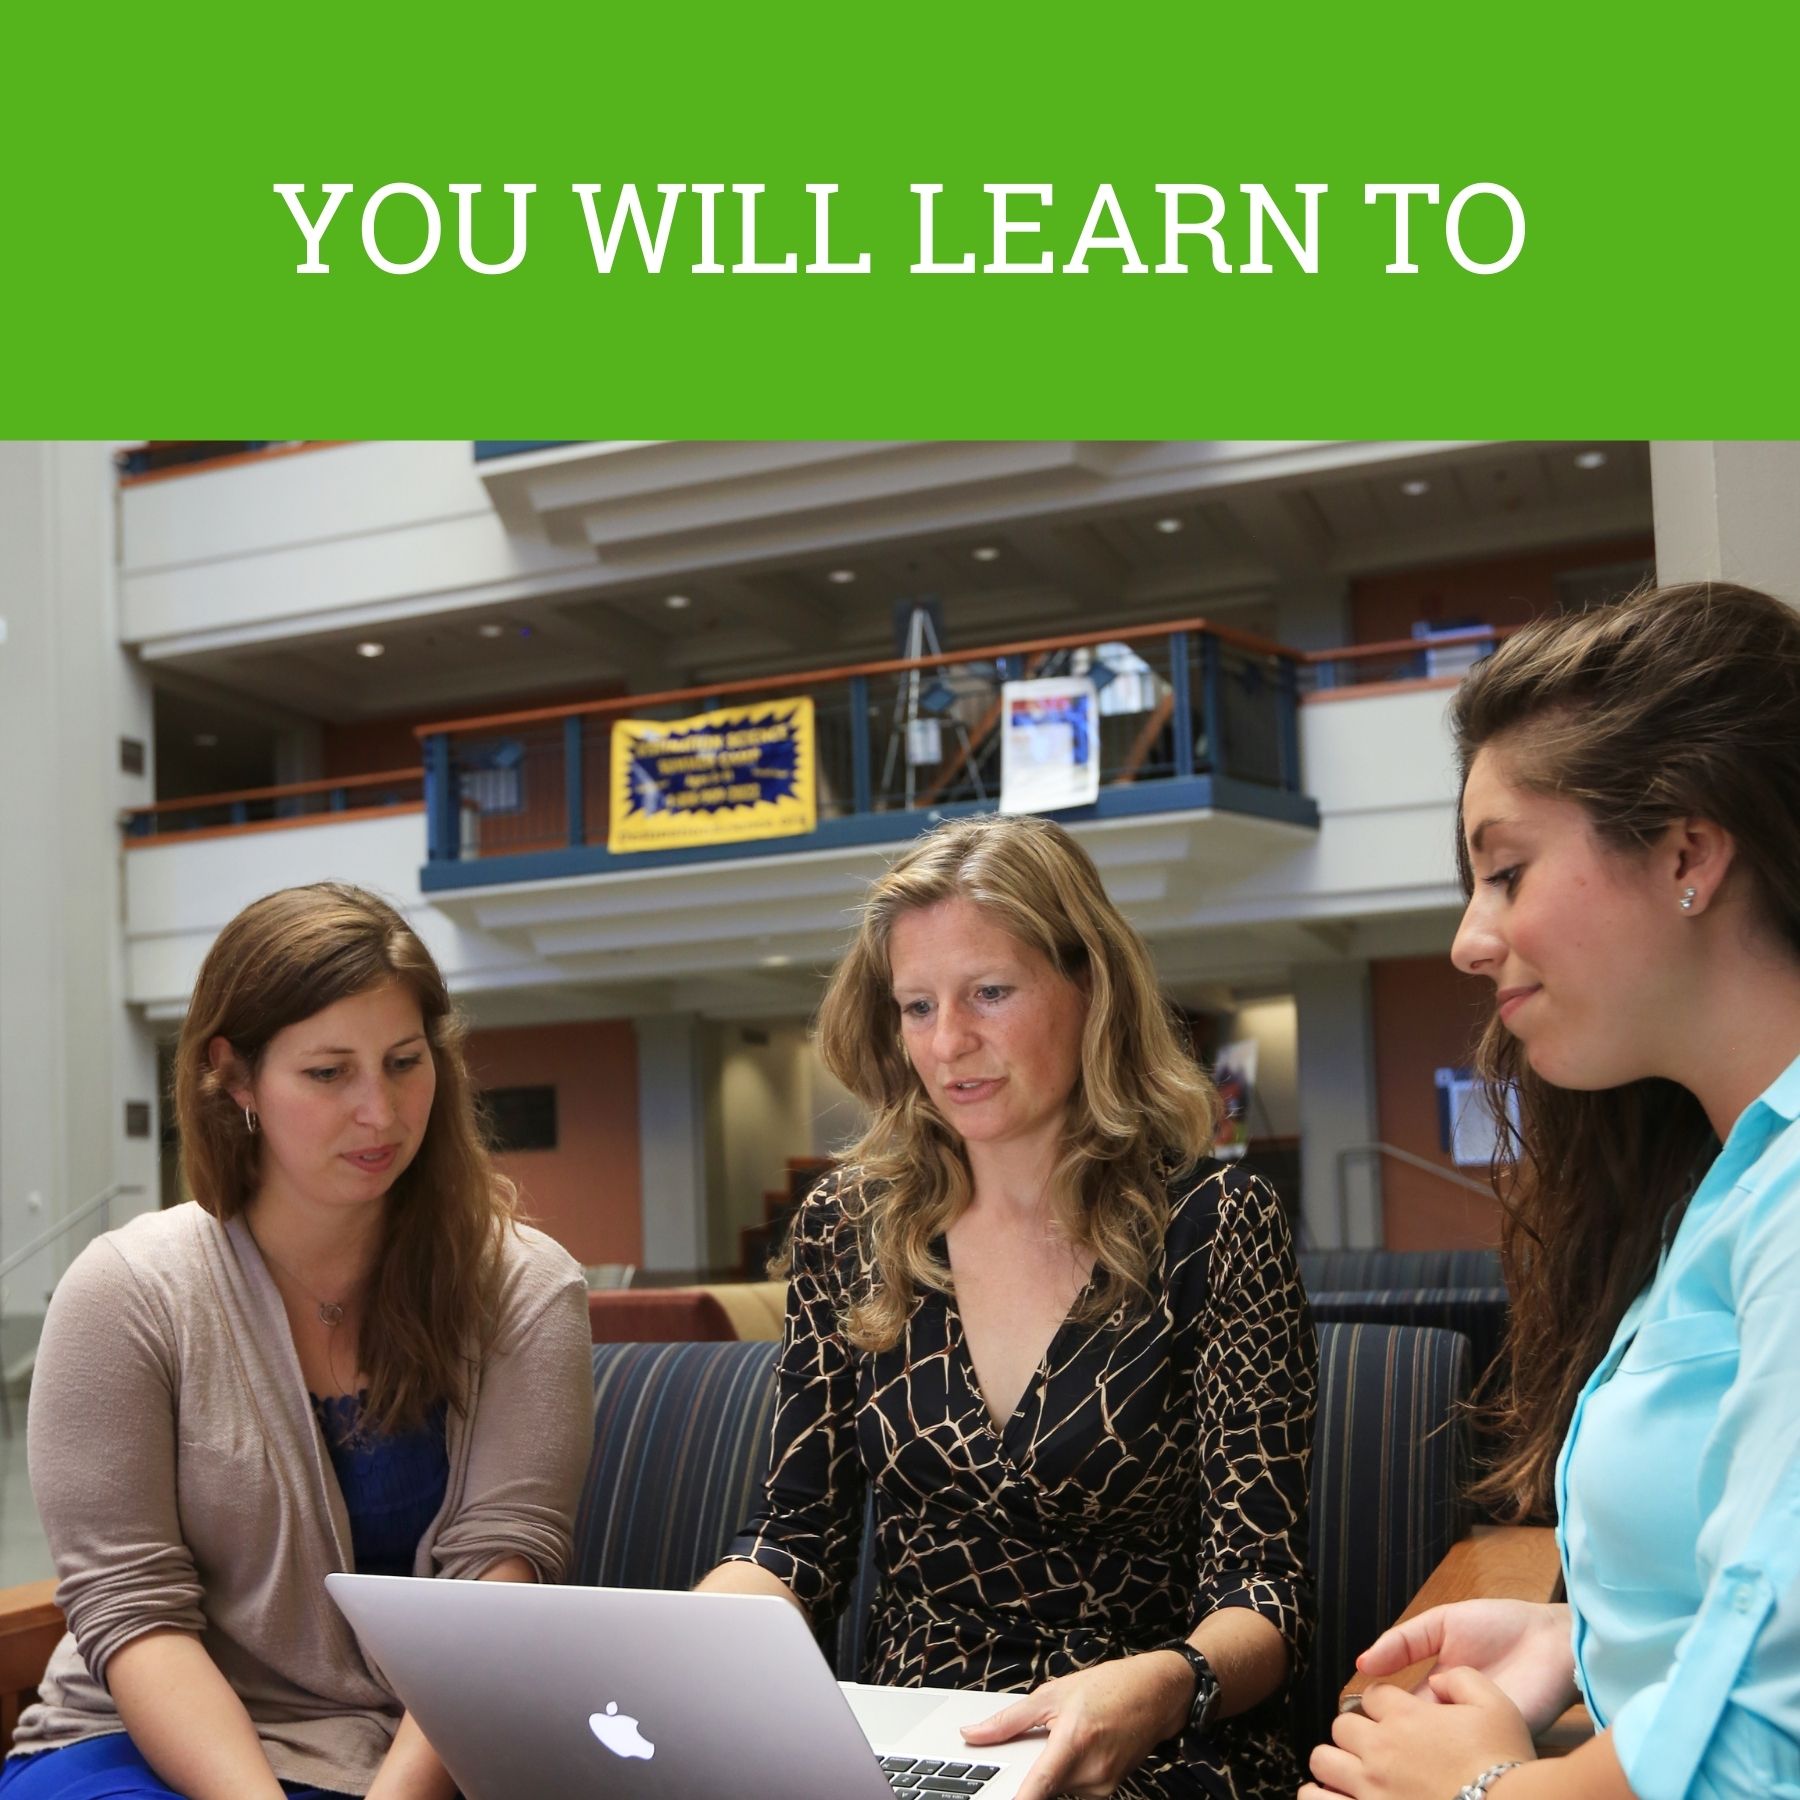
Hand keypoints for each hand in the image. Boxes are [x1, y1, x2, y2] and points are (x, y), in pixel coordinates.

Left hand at [960, 1652, 1189, 1799]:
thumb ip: (1009, 1720)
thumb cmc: (1109, 1688)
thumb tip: (973, 1734)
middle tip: (1046, 1738)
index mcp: (1073, 1744)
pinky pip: (1076, 1787)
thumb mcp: (1052, 1694)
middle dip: (1034, 1768)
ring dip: (1054, 1770)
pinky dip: (1069, 1771)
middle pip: (1044, 1787)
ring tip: (1071, 1735)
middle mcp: (1090, 1773)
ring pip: (1059, 1788)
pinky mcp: (1109, 1790)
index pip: (1037, 1789)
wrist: (1156, 1694)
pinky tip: (1082, 1745)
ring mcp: (1102, 1786)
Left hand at [1303, 1667, 1534, 1799]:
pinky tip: (1335, 1797)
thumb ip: (1463, 1680)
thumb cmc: (1505, 1764)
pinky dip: (1321, 1797)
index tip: (1396, 1719)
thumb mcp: (1496, 1706)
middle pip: (1342, 1725)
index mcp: (1406, 1716)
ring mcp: (1370, 1787)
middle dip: (1356, 1733)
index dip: (1384, 1705)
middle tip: (1375, 1749)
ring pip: (1322, 1761)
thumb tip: (1438, 1681)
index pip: (1373, 1696)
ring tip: (1348, 1775)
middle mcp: (1380, 1748)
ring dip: (1332, 1763)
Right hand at [1356, 1600, 1575, 1734]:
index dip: (1376, 1716)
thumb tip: (1361, 1662)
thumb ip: (1403, 1641)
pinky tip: (1435, 1749)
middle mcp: (1452, 1716)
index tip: (1354, 1720)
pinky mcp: (1498, 1741)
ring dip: (1419, 1750)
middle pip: (1413, 1736)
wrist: (1551, 1638)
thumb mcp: (1441, 1624)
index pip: (1396, 1711)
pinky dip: (1450, 1754)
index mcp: (1435, 1690)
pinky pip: (1467, 1754)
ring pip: (1436, 1751)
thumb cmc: (1500, 1625)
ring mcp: (1475, 1732)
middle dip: (1392, 1740)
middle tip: (1371, 1743)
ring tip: (1399, 1749)